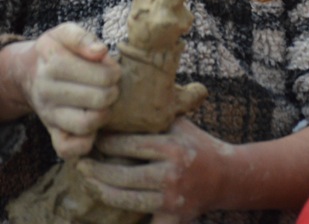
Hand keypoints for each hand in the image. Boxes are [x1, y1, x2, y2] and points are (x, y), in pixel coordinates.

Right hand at [19, 22, 120, 158]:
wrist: (29, 72)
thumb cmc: (56, 51)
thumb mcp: (65, 33)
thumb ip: (83, 38)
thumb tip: (101, 52)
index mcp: (54, 63)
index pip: (98, 75)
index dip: (114, 72)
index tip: (114, 70)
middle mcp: (48, 91)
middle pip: (97, 99)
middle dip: (113, 92)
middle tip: (113, 87)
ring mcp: (48, 115)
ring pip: (86, 125)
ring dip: (104, 114)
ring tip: (105, 103)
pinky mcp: (51, 133)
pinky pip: (69, 149)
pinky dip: (86, 142)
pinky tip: (93, 125)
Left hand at [77, 118, 233, 221]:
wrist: (226, 176)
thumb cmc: (197, 144)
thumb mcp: (180, 124)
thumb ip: (156, 115)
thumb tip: (123, 99)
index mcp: (172, 147)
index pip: (130, 146)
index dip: (107, 144)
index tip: (93, 140)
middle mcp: (171, 174)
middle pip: (123, 175)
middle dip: (97, 170)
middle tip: (80, 163)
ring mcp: (172, 200)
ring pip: (126, 199)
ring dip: (103, 191)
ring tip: (88, 181)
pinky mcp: (173, 219)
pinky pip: (143, 222)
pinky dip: (124, 218)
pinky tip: (105, 204)